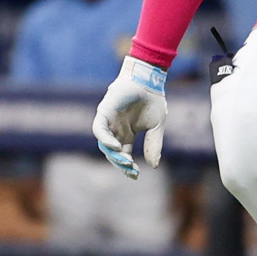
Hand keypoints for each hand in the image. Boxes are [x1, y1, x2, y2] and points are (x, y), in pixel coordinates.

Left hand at [92, 55, 167, 176]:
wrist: (149, 80)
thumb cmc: (153, 100)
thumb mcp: (157, 127)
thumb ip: (154, 145)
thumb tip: (154, 166)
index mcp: (127, 135)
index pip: (124, 155)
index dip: (127, 167)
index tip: (135, 175)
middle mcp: (116, 130)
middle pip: (113, 153)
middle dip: (121, 164)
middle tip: (131, 170)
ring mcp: (109, 122)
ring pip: (104, 144)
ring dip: (113, 155)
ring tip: (125, 162)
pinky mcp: (104, 112)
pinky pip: (99, 129)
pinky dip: (105, 139)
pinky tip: (115, 147)